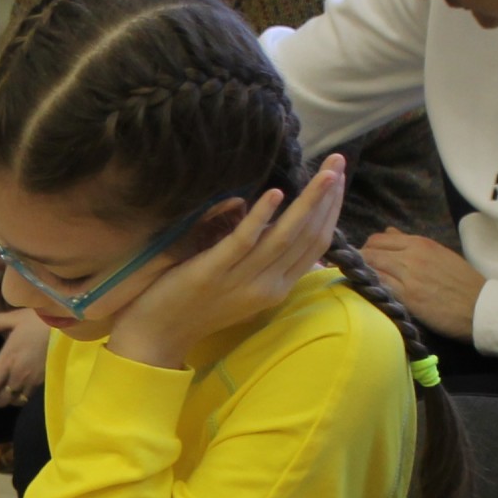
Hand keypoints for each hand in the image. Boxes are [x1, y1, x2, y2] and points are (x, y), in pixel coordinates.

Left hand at [0, 324, 48, 409]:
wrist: (68, 326)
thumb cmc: (38, 320)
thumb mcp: (12, 318)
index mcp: (7, 360)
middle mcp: (18, 374)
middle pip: (1, 399)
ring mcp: (32, 380)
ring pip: (15, 400)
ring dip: (8, 398)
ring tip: (6, 389)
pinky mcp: (43, 381)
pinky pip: (28, 395)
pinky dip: (21, 395)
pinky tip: (21, 384)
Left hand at [108, 155, 347, 368]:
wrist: (158, 336)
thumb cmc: (198, 306)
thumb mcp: (242, 285)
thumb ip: (263, 261)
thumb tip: (281, 226)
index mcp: (276, 287)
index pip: (315, 245)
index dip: (330, 210)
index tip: (339, 178)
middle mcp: (267, 286)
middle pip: (307, 237)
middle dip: (327, 198)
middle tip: (339, 161)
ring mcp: (241, 281)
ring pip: (284, 238)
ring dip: (308, 202)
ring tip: (325, 173)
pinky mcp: (212, 273)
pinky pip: (242, 242)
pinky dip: (261, 217)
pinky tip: (276, 193)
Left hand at [359, 229, 484, 339]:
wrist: (480, 306)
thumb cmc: (462, 282)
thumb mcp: (439, 254)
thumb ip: (411, 244)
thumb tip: (389, 232)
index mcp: (420, 243)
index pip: (379, 239)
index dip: (366, 249)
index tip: (363, 260)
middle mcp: (412, 255)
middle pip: (370, 252)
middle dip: (358, 262)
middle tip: (356, 275)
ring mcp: (408, 276)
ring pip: (371, 268)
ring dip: (361, 276)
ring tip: (358, 284)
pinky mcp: (408, 297)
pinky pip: (379, 287)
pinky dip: (369, 289)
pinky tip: (366, 295)